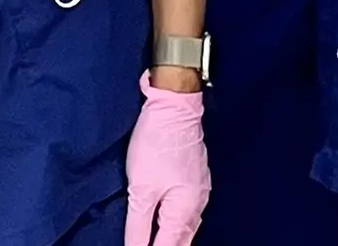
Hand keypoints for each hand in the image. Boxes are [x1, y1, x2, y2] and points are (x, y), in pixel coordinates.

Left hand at [124, 74, 208, 245]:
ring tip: (152, 240)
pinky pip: (187, 212)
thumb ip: (138, 226)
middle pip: (181, 241)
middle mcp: (198, 206)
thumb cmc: (156, 145)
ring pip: (185, 228)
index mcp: (185, 212)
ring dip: (170, 238)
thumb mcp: (141, 188)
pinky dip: (174, 223)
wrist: (174, 105)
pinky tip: (165, 223)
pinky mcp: (196, 180)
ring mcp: (200, 192)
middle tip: (143, 245)